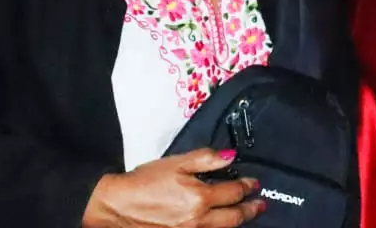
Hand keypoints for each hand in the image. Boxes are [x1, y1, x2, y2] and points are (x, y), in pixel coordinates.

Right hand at [82, 149, 263, 227]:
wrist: (115, 209)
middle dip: (250, 209)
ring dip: (238, 222)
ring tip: (246, 215)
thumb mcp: (176, 163)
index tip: (254, 183)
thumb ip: (206, 159)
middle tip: (260, 204)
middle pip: (234, 217)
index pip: (234, 191)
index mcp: (200, 197)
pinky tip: (222, 225)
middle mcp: (200, 220)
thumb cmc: (143, 183)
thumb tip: (231, 156)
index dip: (247, 186)